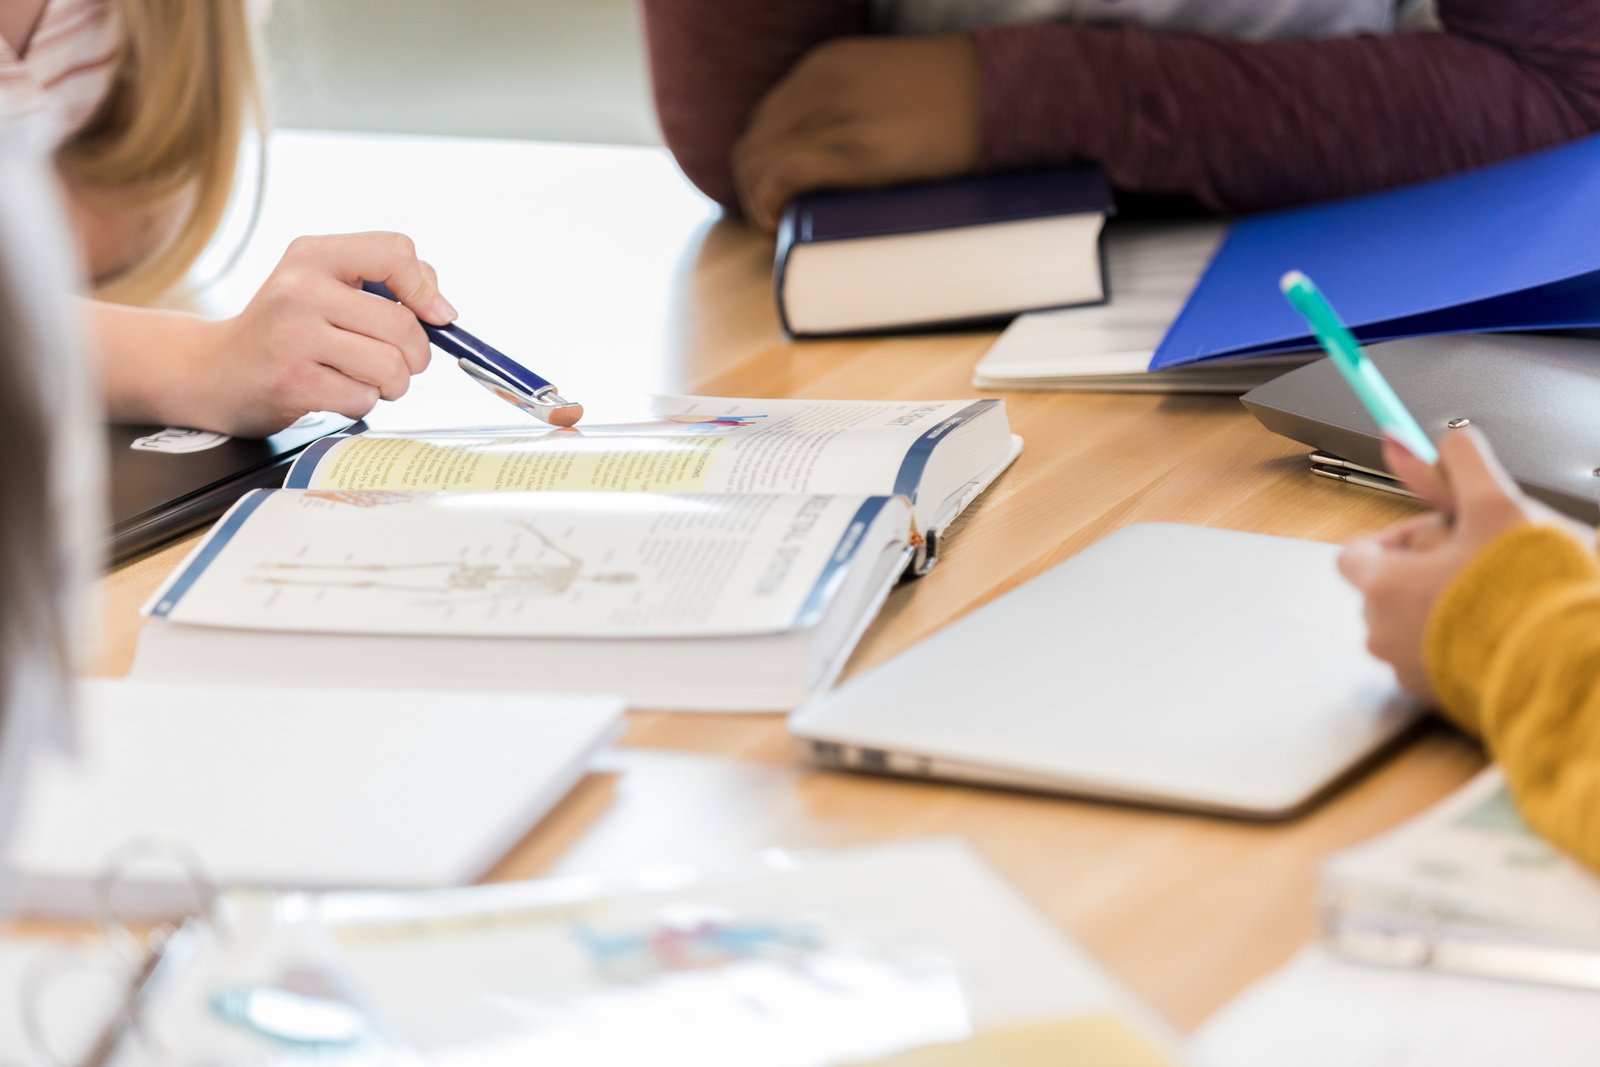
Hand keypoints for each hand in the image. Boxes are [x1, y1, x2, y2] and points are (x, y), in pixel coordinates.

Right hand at [190, 232, 454, 436]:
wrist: (216, 370)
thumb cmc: (286, 329)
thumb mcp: (326, 285)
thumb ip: (388, 283)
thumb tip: (443, 310)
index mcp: (314, 255)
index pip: (396, 252)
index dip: (425, 289)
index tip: (431, 315)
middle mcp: (300, 289)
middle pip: (402, 324)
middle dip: (415, 354)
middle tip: (398, 362)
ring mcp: (293, 336)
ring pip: (390, 366)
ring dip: (392, 384)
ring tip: (367, 378)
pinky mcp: (292, 382)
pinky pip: (363, 398)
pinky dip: (362, 402)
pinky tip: (336, 392)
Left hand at [733, 34, 980, 231]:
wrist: (1001, 94)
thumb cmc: (955, 100)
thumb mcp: (881, 87)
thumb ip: (846, 109)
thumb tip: (823, 158)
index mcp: (824, 67)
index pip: (764, 120)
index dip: (760, 165)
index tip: (776, 195)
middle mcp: (818, 86)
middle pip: (752, 144)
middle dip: (753, 188)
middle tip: (775, 222)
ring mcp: (834, 117)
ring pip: (757, 163)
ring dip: (758, 203)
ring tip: (781, 228)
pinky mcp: (853, 151)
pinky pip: (780, 176)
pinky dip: (767, 204)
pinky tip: (780, 223)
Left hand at [1337, 428, 1580, 701]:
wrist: (1572, 664)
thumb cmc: (1531, 586)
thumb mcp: (1497, 505)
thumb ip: (1458, 466)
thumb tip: (1428, 437)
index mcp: (1383, 587)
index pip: (1357, 554)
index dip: (1400, 535)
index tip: (1443, 529)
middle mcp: (1384, 636)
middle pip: (1389, 589)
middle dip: (1431, 569)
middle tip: (1486, 558)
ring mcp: (1410, 673)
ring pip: (1417, 624)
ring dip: (1450, 605)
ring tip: (1504, 595)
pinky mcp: (1442, 701)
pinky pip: (1442, 661)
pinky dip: (1467, 642)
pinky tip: (1510, 630)